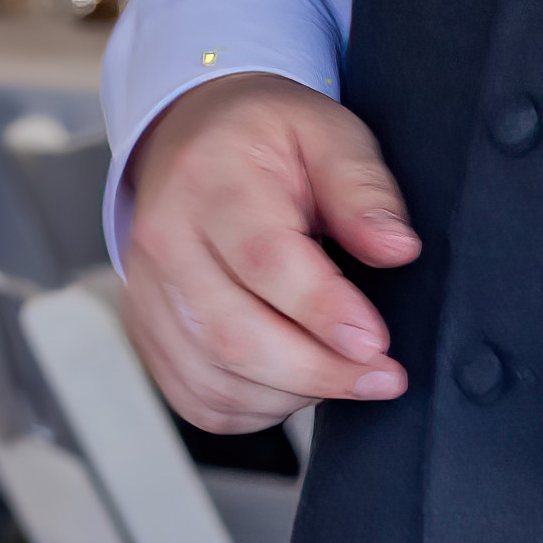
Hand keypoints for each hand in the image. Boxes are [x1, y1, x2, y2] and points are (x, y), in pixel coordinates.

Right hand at [117, 75, 416, 430]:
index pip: (263, 260)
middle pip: (233, 334)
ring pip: (215, 377)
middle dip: (318, 371)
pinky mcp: (146, 333)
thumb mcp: (327, 134)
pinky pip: (198, 398)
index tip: (376, 343)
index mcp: (209, 181)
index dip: (323, 311)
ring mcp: (147, 293)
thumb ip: (363, 189)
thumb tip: (396, 248)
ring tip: (344, 374)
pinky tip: (294, 384)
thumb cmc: (264, 139)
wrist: (191, 138)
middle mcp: (164, 241)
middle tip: (381, 376)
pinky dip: (254, 409)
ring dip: (291, 394)